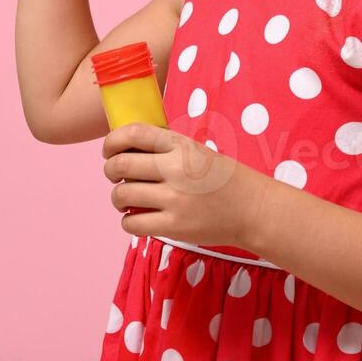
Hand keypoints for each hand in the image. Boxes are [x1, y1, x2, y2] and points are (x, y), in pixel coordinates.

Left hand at [101, 122, 268, 249]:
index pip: (133, 133)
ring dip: (118, 198)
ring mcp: (174, 199)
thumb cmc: (223, 178)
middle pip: (120, 165)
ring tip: (128, 199)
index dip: (111, 141)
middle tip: (115, 177)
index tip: (108, 150)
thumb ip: (165, 148)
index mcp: (181, 145)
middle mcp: (176, 169)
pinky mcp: (174, 226)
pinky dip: (129, 221)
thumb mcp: (197, 151)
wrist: (253, 208)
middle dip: (110, 171)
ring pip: (121, 196)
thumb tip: (123, 150)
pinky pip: (132, 223)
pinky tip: (139, 217)